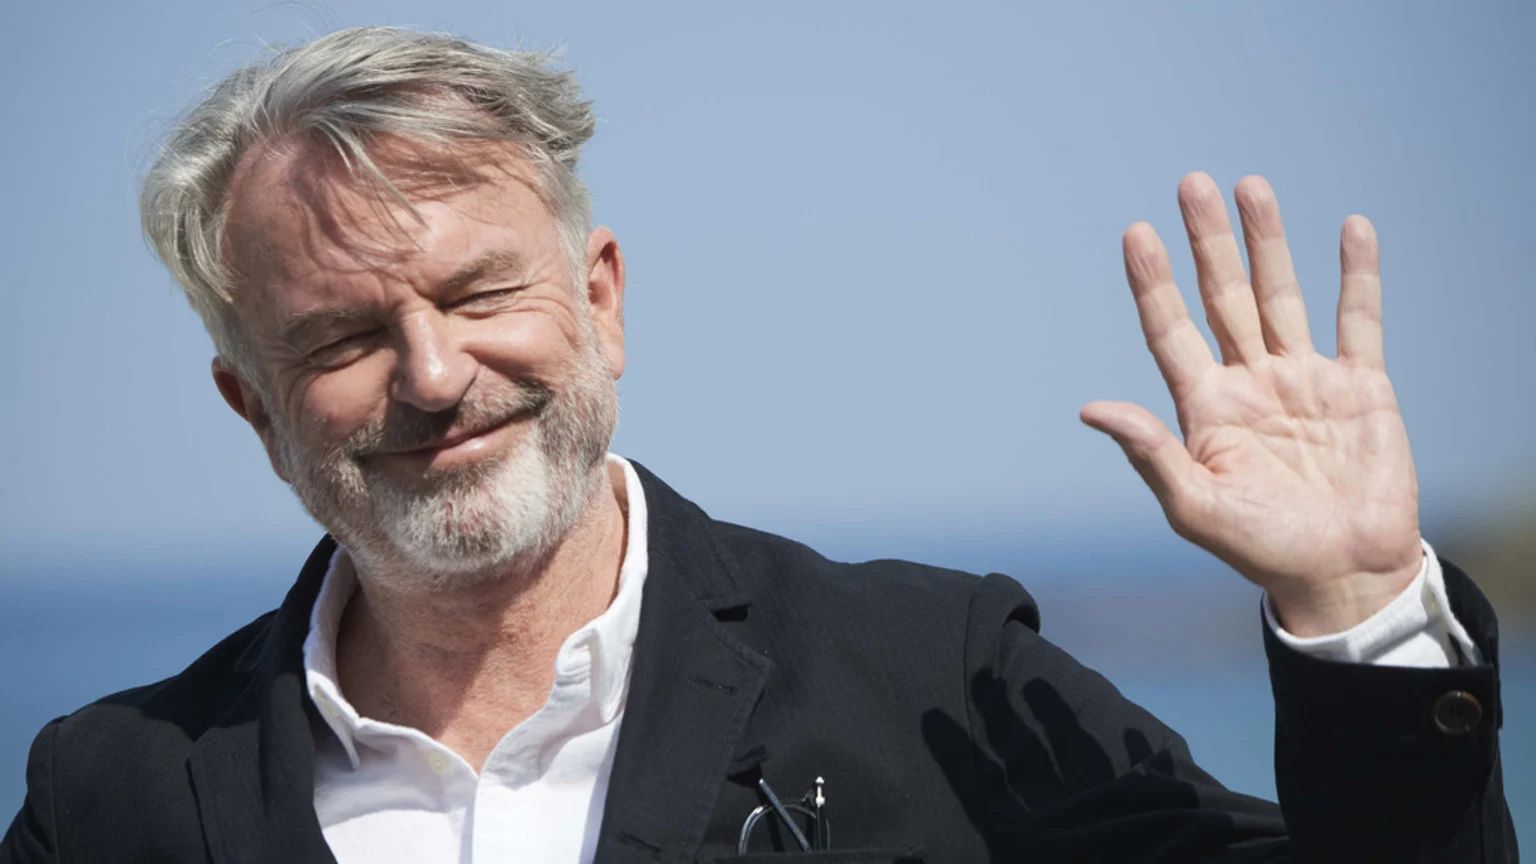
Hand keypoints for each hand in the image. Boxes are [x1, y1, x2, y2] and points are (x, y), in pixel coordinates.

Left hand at [1081, 173, 1422, 636]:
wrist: (1342, 574)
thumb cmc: (1262, 550)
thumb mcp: (1196, 507)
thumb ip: (1151, 453)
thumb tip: (1091, 409)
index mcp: (1205, 408)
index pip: (1171, 329)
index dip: (1154, 282)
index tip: (1137, 234)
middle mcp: (1249, 382)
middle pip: (1222, 296)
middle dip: (1207, 241)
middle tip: (1191, 183)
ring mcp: (1303, 379)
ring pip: (1281, 294)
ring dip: (1267, 241)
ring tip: (1251, 185)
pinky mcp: (1360, 387)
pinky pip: (1358, 319)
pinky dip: (1357, 275)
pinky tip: (1351, 229)